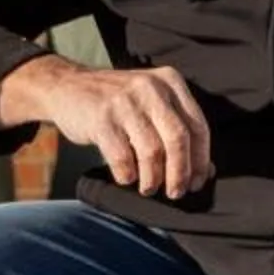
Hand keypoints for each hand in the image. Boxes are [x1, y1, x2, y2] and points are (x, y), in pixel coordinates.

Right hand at [0, 57, 213, 199]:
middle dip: (180, 173)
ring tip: (148, 187)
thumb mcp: (150, 103)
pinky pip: (122, 158)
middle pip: (178, 139)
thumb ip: (176, 128)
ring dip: (152, 179)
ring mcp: (125, 101)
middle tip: (175, 193)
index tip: (197, 182)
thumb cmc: (116, 103)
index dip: (201, 160)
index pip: (197, 126)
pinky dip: (127, 174)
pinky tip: (126, 177)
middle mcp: (151, 87)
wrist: (66, 85)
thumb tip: (206, 172)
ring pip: (151, 152)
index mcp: (170, 81)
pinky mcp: (101, 117)